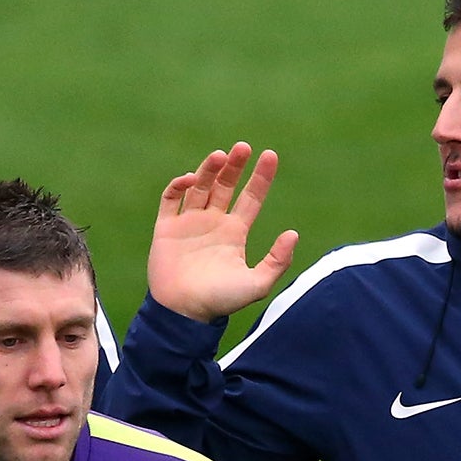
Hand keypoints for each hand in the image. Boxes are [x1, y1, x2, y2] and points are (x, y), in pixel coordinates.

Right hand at [149, 143, 299, 323]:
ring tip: (220, 156)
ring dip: (209, 169)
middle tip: (243, 147)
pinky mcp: (166, 228)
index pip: (251, 197)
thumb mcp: (257, 284)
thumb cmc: (220, 301)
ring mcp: (189, 224)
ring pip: (200, 187)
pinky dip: (179, 185)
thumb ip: (277, 261)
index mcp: (235, 233)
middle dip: (234, 165)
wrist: (183, 312)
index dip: (261, 177)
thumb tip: (293, 233)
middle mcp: (213, 223)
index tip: (270, 155)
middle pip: (225, 185)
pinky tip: (191, 180)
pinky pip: (171, 199)